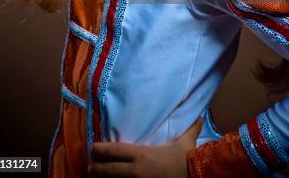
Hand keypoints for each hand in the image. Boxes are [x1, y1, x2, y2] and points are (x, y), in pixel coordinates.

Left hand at [89, 117, 203, 176]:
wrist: (194, 174)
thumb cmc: (186, 159)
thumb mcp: (186, 142)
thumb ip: (190, 129)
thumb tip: (200, 117)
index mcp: (142, 154)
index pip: (116, 151)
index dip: (102, 150)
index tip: (92, 148)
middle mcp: (136, 170)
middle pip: (110, 170)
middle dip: (97, 168)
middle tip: (89, 167)